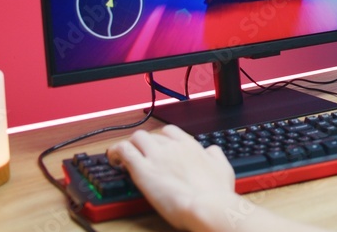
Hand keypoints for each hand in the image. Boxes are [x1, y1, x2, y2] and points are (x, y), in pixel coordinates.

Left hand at [107, 125, 239, 230]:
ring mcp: (156, 156)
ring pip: (136, 137)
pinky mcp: (142, 170)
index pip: (170, 132)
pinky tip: (113, 159)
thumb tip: (212, 150)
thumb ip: (215, 155)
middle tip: (141, 156)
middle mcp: (172, 147)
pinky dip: (115, 151)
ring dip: (130, 145)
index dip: (160, 139)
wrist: (207, 205)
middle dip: (144, 144)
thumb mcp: (222, 168)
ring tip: (123, 158)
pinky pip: (123, 151)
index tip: (158, 147)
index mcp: (190, 146)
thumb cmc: (215, 193)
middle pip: (152, 135)